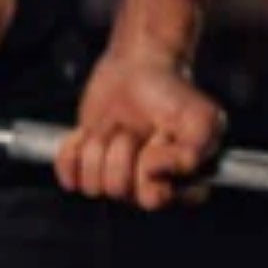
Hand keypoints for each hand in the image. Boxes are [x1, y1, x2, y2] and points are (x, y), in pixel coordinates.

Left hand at [54, 50, 227, 210]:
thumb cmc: (173, 94)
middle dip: (121, 150)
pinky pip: (67, 175)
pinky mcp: (85, 167)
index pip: (154, 198)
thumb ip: (191, 153)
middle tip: (134, 128)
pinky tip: (90, 131)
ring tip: (117, 125)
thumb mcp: (200, 119)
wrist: (138, 69)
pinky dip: (74, 148)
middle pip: (118, 190)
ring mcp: (115, 179)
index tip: (160, 136)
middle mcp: (147, 189)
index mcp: (180, 187)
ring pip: (92, 184)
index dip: (151, 165)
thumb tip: (154, 171)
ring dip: (100, 145)